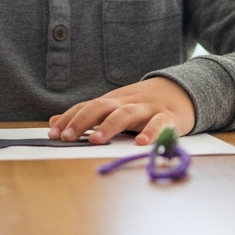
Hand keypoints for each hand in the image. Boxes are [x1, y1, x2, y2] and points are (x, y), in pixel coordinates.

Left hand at [48, 77, 196, 145]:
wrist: (182, 91)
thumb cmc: (143, 105)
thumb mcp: (114, 107)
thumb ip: (85, 115)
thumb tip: (52, 122)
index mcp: (113, 101)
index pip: (87, 107)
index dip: (69, 119)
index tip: (52, 134)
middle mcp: (127, 102)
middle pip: (101, 107)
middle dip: (82, 121)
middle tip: (67, 137)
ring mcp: (147, 108)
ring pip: (126, 114)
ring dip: (109, 126)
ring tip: (96, 140)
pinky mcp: (169, 117)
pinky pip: (159, 123)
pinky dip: (151, 132)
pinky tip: (141, 143)